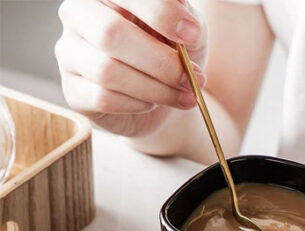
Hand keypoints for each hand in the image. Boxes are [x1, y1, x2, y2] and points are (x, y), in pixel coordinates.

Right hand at [55, 0, 206, 135]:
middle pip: (109, 33)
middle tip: (194, 78)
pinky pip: (103, 99)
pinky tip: (154, 103)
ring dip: (156, 89)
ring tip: (185, 95)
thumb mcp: (187, 29)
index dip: (161, 12)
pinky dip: (138, 105)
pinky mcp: (73, 91)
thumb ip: (186, 19)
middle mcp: (77, 14)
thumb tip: (186, 25)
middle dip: (160, 61)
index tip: (192, 35)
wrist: (161, 95)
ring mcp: (69, 53)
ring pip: (107, 71)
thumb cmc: (170, 52)